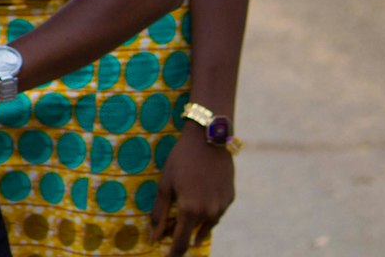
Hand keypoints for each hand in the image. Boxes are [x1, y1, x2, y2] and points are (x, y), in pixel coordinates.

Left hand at [150, 132, 234, 254]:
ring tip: (181, 206)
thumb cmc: (181, 159)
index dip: (173, 254)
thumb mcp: (165, 184)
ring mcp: (222, 207)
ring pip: (206, 224)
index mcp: (190, 210)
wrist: (209, 139)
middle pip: (192, 234)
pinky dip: (206, 211)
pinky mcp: (230, 199)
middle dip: (179, 233)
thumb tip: (154, 237)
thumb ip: (160, 213)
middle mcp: (209, 213)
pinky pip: (216, 212)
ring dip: (193, 222)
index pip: (181, 243)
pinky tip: (198, 196)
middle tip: (167, 224)